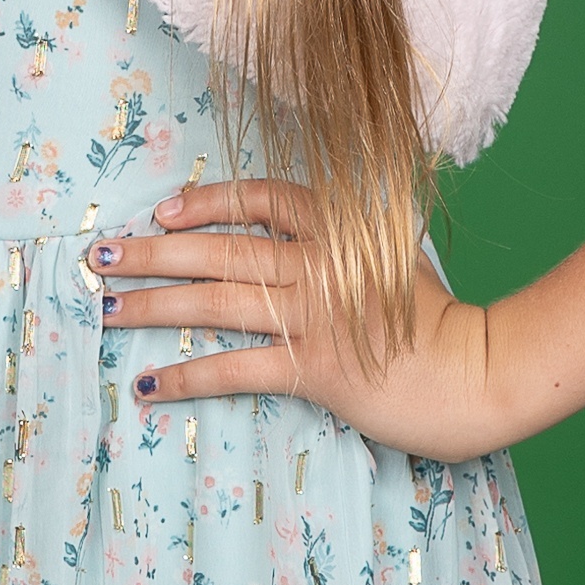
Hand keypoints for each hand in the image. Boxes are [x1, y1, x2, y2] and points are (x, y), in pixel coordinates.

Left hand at [88, 180, 513, 461]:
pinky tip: (151, 385)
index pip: (265, 199)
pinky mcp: (316, 367)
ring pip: (217, 302)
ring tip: (108, 308)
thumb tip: (296, 246)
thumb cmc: (443, 322)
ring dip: (155, 305)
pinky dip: (190, 377)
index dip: (209, 202)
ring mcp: (316, 315)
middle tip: (100, 255)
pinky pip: (238, 369)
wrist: (483, 370)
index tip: (166, 212)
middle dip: (154, 253)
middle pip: (221, 250)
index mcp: (343, 230)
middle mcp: (321, 264)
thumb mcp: (395, 261)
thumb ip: (348, 247)